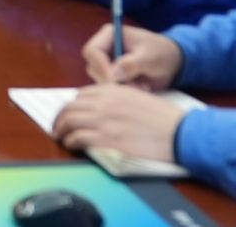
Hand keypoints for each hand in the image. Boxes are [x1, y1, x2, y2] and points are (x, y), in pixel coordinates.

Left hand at [52, 84, 187, 165]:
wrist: (178, 132)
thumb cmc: (164, 118)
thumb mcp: (139, 97)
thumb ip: (119, 99)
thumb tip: (104, 107)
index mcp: (114, 90)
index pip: (82, 95)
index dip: (73, 104)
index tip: (70, 112)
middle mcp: (105, 103)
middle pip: (71, 107)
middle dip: (60, 116)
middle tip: (57, 125)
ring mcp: (104, 120)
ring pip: (70, 121)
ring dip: (60, 129)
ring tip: (58, 135)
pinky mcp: (106, 139)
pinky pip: (78, 138)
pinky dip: (70, 141)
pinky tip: (71, 145)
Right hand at [81, 24, 182, 88]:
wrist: (172, 62)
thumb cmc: (162, 52)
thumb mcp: (150, 57)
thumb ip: (132, 64)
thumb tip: (113, 75)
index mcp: (110, 35)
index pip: (92, 50)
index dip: (101, 66)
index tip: (114, 80)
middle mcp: (105, 48)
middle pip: (94, 67)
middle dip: (111, 80)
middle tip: (133, 86)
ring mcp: (108, 62)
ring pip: (101, 79)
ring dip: (119, 87)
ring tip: (141, 86)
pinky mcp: (113, 75)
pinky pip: (110, 87)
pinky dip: (123, 91)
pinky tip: (140, 88)